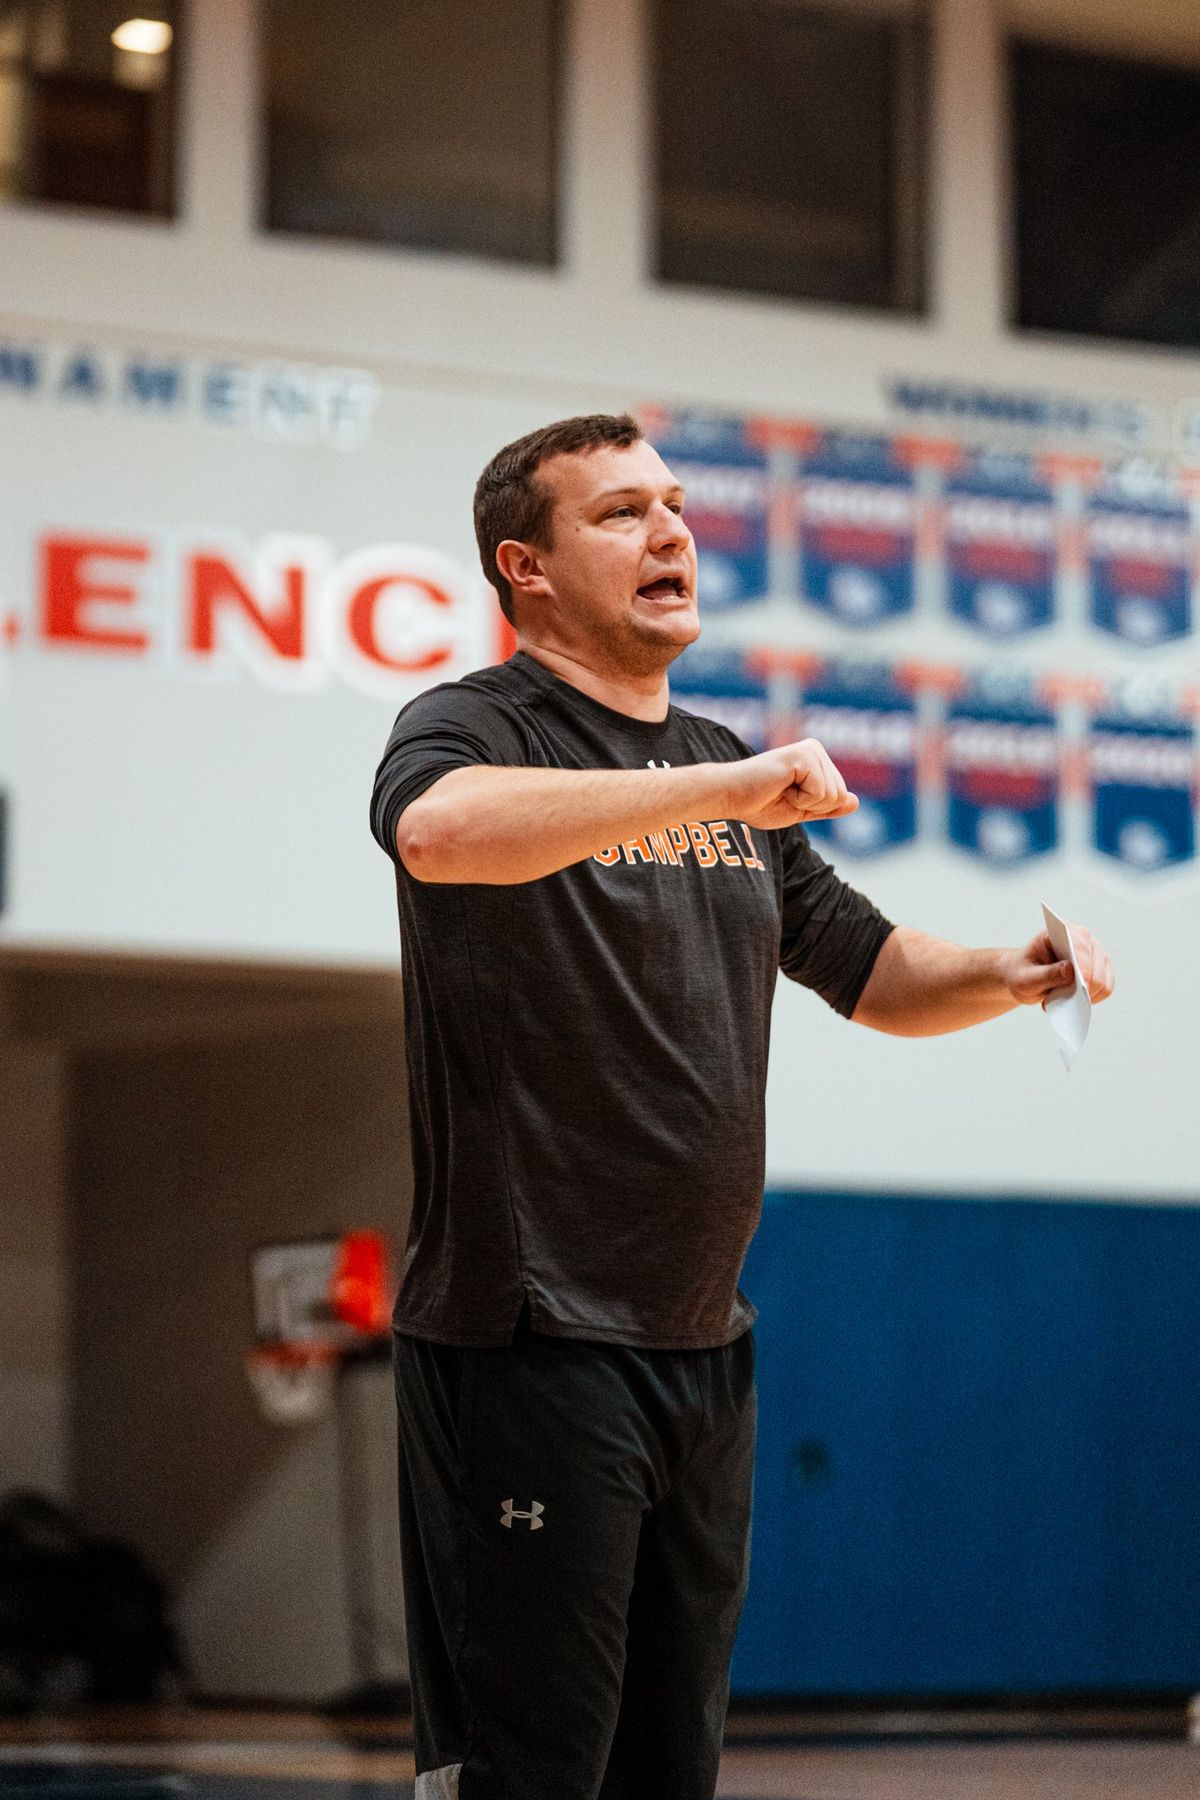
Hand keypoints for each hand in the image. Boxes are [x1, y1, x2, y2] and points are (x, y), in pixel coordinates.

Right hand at [724, 739, 858, 829]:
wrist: (730, 797)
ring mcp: (811, 750)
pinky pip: (821, 793)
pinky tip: (780, 786)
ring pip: (833, 795)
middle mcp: (816, 749)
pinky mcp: (804, 755)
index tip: (786, 797)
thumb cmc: (758, 803)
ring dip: (804, 803)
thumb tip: (855, 802)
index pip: (840, 796)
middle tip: (782, 795)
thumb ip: (827, 806)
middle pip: (840, 795)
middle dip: (812, 806)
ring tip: (780, 790)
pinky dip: (800, 799)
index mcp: (816, 759)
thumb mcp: (800, 809)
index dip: (814, 808)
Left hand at [1001, 925, 1114, 1007]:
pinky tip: (1074, 1000)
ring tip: (1062, 998)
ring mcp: (1095, 953)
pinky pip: (1106, 988)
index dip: (1084, 969)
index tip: (1081, 987)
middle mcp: (1083, 938)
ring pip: (1103, 980)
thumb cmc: (1023, 973)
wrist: (1025, 978)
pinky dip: (1092, 998)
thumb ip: (1047, 974)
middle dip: (1082, 988)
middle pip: (1096, 966)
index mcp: (1062, 931)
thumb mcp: (1027, 978)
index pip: (1080, 948)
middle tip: (1059, 998)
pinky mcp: (1101, 969)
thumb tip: (1071, 970)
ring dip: (1085, 995)